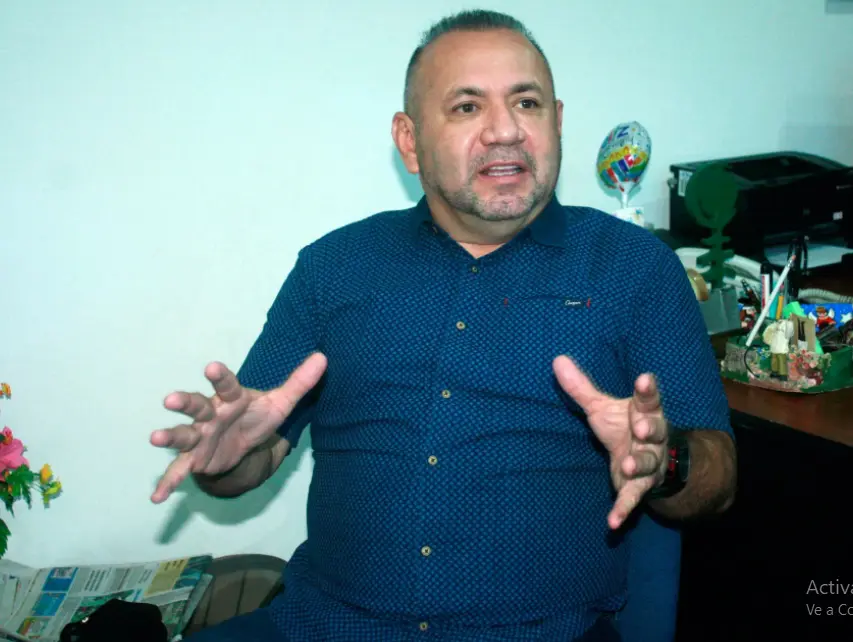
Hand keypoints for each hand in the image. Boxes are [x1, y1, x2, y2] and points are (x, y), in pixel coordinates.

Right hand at [149, 352, 326, 502]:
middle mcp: (210, 414)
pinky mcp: (194, 459)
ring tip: (155, 438)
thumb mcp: (279, 404)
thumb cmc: (255, 417)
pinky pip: (178, 470)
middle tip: (170, 399)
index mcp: (231, 399)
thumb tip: (322, 357)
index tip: (212, 367)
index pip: (226, 385)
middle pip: (196, 405)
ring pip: (182, 434)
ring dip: (169, 436)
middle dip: (185, 402)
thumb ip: (299, 382)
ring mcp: (199, 437)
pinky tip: (157, 497)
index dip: (220, 377)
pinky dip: (168, 482)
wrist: (241, 445)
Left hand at [553, 355, 668, 529]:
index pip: (648, 398)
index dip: (647, 390)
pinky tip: (613, 522)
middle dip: (650, 429)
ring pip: (648, 464)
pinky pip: (633, 498)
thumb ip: (582, 388)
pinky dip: (623, 510)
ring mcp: (649, 463)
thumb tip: (556, 360)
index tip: (644, 378)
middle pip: (655, 431)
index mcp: (644, 412)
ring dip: (638, 465)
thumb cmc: (624, 426)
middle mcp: (652, 438)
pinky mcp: (640, 487)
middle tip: (641, 428)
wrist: (651, 461)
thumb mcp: (603, 407)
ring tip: (626, 465)